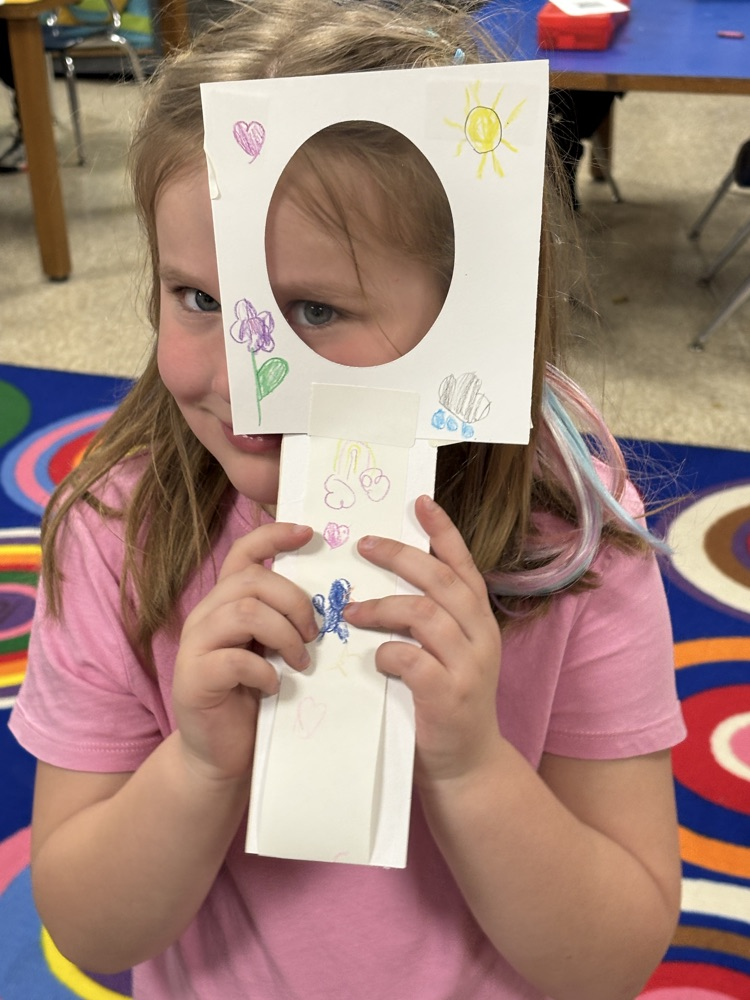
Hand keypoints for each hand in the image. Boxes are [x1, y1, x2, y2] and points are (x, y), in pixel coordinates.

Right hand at [172, 522, 316, 782]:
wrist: (222, 754)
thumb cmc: (255, 696)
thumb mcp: (275, 649)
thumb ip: (288, 619)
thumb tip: (336, 596)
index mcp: (228, 601)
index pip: (245, 551)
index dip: (274, 536)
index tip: (309, 534)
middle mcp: (207, 615)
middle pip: (253, 580)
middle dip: (295, 602)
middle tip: (315, 634)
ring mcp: (196, 645)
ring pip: (245, 611)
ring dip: (285, 635)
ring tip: (300, 662)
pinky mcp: (194, 678)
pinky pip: (235, 659)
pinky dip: (265, 671)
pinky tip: (275, 686)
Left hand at [343, 496, 501, 785]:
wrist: (466, 765)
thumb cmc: (444, 702)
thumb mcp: (446, 653)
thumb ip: (426, 619)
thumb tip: (379, 579)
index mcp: (479, 619)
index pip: (463, 564)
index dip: (443, 531)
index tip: (420, 502)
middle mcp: (481, 635)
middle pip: (442, 580)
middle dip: (401, 556)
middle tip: (364, 544)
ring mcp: (469, 665)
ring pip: (425, 614)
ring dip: (382, 607)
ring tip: (352, 612)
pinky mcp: (449, 695)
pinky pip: (412, 658)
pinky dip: (387, 653)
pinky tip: (375, 660)